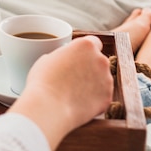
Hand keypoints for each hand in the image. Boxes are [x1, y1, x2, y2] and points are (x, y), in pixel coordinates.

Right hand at [7, 35, 113, 150]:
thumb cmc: (43, 82)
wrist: (48, 108)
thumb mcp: (47, 59)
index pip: (93, 42)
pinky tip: (78, 102)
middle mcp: (100, 59)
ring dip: (92, 82)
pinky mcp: (107, 97)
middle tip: (73, 76)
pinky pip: (102, 95)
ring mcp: (106, 79)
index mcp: (85, 45)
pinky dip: (94, 98)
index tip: (78, 57)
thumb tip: (64, 62)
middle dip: (89, 66)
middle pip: (99, 60)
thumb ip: (63, 56)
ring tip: (74, 91)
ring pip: (102, 78)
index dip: (85, 50)